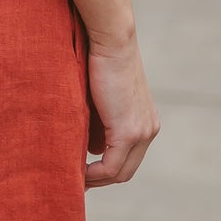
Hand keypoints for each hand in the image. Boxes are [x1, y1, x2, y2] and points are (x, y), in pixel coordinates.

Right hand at [84, 32, 158, 188]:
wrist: (112, 40)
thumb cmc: (100, 59)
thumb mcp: (101, 95)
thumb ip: (98, 120)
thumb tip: (85, 144)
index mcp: (146, 122)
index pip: (127, 159)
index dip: (105, 171)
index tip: (82, 172)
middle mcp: (148, 130)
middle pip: (125, 171)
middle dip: (100, 180)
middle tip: (75, 180)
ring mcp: (142, 132)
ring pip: (119, 173)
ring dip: (95, 179)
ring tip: (72, 176)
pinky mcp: (128, 131)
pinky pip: (110, 167)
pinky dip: (93, 174)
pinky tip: (76, 171)